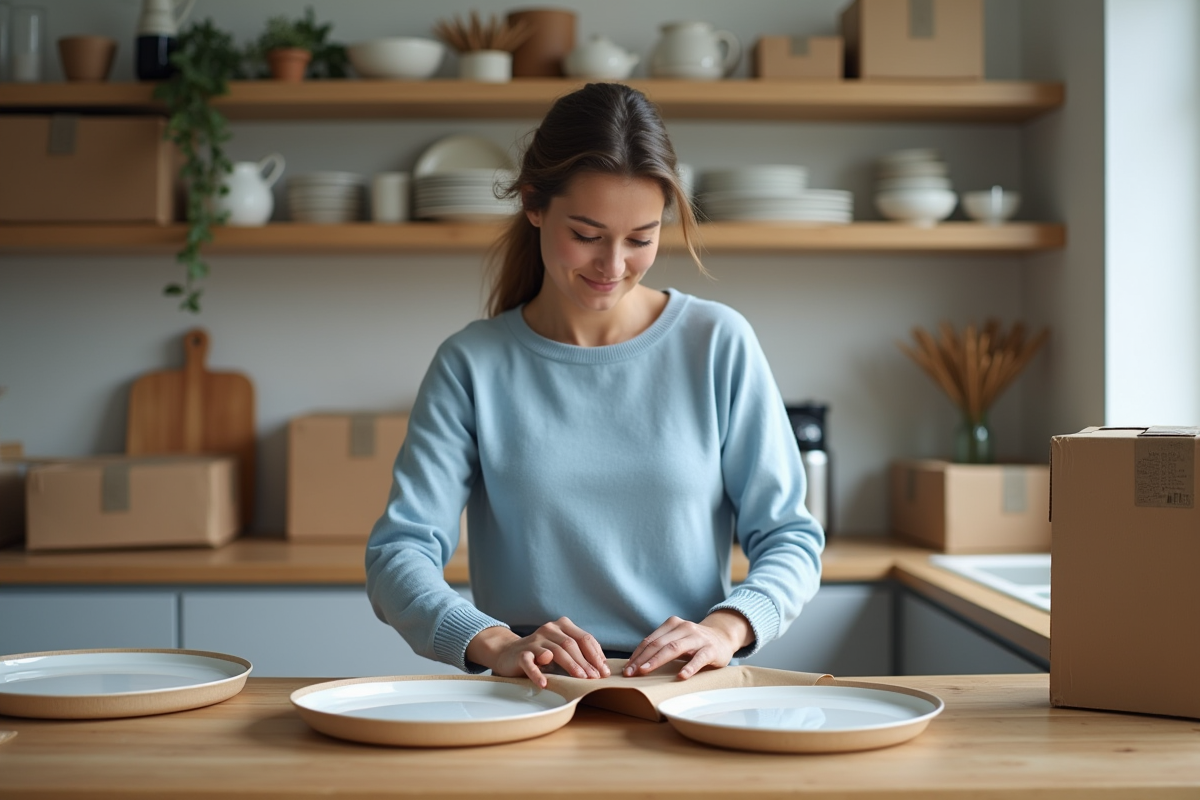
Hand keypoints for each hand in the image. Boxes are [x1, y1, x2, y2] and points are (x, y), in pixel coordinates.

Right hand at [465, 617, 609, 688]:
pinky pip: (530, 662)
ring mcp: (534, 640)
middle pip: (571, 644)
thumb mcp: (562, 650)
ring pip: (555, 651)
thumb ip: (579, 654)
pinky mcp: (521, 653)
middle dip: (585, 662)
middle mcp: (549, 629)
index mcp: (562, 625)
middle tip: (594, 678)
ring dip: (570, 666)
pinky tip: (544, 683)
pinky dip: (537, 673)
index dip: (596, 655)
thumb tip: (602, 668)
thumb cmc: (542, 653)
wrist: (509, 652)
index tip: (605, 671)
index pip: (584, 638)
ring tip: (579, 679)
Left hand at [623, 610, 753, 679]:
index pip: (650, 640)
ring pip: (674, 648)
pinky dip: (689, 667)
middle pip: (659, 644)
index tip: (627, 668)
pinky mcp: (711, 650)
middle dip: (642, 659)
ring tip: (644, 672)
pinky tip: (681, 676)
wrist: (723, 637)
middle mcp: (684, 628)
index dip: (637, 654)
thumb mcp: (677, 639)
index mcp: (673, 624)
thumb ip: (661, 645)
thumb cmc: (694, 642)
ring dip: (657, 661)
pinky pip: (699, 658)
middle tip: (630, 673)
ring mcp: (698, 638)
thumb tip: (635, 662)